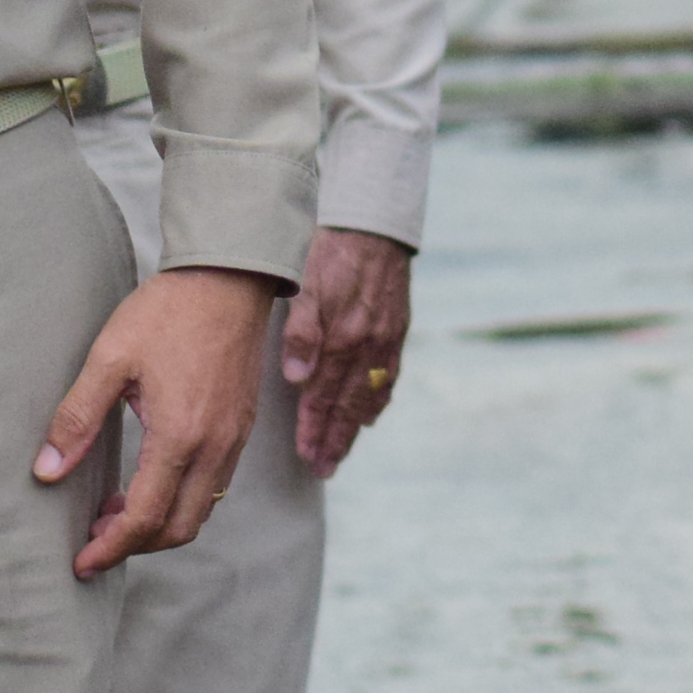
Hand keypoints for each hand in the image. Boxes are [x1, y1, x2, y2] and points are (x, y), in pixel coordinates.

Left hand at [37, 264, 280, 573]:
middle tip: (94, 539)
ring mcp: (234, 437)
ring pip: (201, 510)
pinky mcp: (242, 425)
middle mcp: (215, 445)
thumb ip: (77, 418)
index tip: (81, 562)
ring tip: (117, 511)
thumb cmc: (168, 312)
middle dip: (136, 545)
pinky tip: (153, 478)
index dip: (110, 549)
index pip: (145, 518)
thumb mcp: (110, 358)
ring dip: (160, 525)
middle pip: (179, 528)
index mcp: (180, 434)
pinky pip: (216, 485)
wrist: (231, 277)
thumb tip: (45, 472)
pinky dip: (183, 500)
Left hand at [284, 228, 415, 475]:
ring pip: (370, 395)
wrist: (375, 223)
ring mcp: (386, 340)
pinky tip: (371, 415)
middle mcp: (368, 345)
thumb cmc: (331, 251)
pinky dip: (379, 401)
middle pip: (349, 404)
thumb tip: (295, 378)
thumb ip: (301, 332)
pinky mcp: (397, 329)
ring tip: (340, 453)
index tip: (305, 456)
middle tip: (322, 469)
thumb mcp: (305, 285)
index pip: (323, 394)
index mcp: (342, 337)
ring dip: (354, 427)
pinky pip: (389, 376)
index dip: (313, 427)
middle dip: (334, 440)